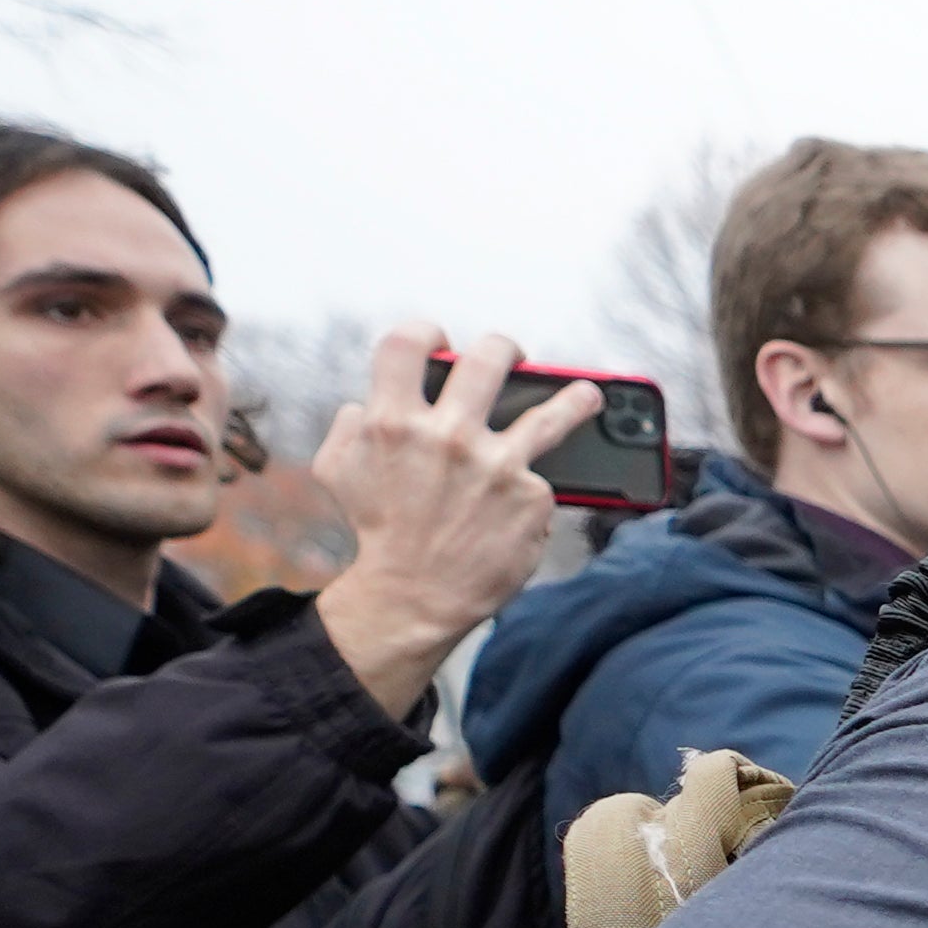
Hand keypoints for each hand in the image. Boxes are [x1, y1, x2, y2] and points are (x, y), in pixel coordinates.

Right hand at [310, 326, 598, 714]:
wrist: (414, 595)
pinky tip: (525, 508)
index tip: (440, 338)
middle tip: (512, 356)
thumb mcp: (338, 470)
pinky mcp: (532, 497)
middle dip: (504, 348)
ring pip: (552, 413)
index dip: (426, 331)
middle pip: (489, 358)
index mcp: (394, 420)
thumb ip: (351, 426)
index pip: (409, 343)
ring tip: (589, 395)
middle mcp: (449, 435)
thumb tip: (367, 400)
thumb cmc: (377, 532)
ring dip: (576, 398)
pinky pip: (539, 481)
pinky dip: (531, 492)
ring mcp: (496, 465)